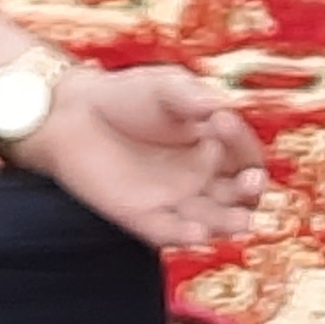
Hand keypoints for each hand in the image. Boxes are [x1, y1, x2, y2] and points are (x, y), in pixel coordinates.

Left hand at [26, 63, 267, 250]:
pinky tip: (198, 233)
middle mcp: (200, 177)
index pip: (245, 153)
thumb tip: (220, 107)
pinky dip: (185, 237)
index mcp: (214, 145)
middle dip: (250, 191)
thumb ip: (190, 95)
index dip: (243, 142)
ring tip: (240, 221)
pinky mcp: (142, 217)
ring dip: (229, 224)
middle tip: (251, 181)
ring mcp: (173, 200)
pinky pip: (168, 234)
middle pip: (240, 195)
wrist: (73, 113)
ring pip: (214, 221)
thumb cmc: (125, 95)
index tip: (222, 120)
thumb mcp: (164, 86)